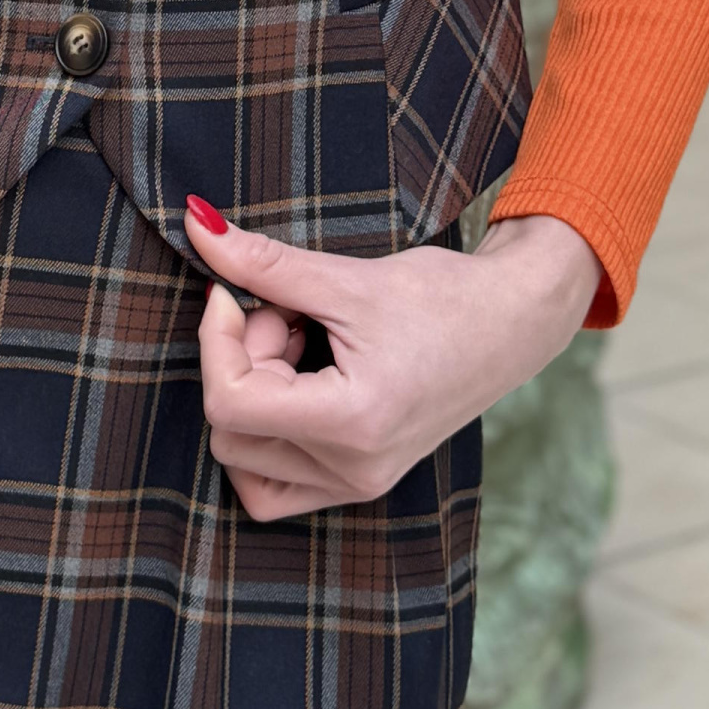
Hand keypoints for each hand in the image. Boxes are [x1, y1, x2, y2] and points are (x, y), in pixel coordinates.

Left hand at [184, 200, 600, 521]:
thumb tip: (196, 224)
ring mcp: (357, 483)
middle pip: (231, 430)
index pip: (230, 403)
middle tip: (288, 311)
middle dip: (242, 359)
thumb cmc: (443, 297)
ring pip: (245, 456)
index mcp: (353, 424)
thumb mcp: (346, 277)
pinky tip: (300, 376)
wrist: (512, 321)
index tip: (232, 290)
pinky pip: (274, 482)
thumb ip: (262, 261)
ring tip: (301, 342)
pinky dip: (267, 430)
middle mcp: (353, 470)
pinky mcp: (360, 480)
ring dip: (255, 391)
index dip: (216, 338)